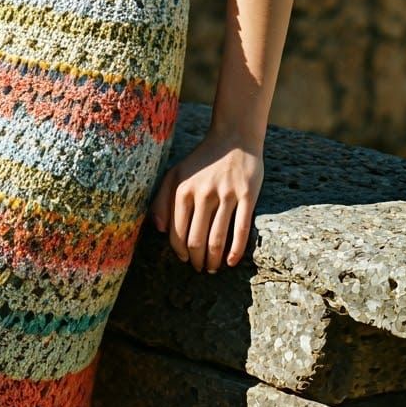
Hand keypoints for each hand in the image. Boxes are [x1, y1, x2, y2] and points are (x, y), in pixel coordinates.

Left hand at [147, 128, 263, 272]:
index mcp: (182, 190)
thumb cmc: (202, 160)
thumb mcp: (175, 174)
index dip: (180, 251)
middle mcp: (202, 193)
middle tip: (200, 268)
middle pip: (196, 240)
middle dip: (196, 260)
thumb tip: (158, 229)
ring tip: (214, 268)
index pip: (177, 232)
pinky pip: (241, 229)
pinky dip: (236, 250)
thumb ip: (161, 200)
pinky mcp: (247, 195)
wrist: (234, 138)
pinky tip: (232, 262)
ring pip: (217, 239)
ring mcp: (226, 194)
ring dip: (214, 260)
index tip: (184, 259)